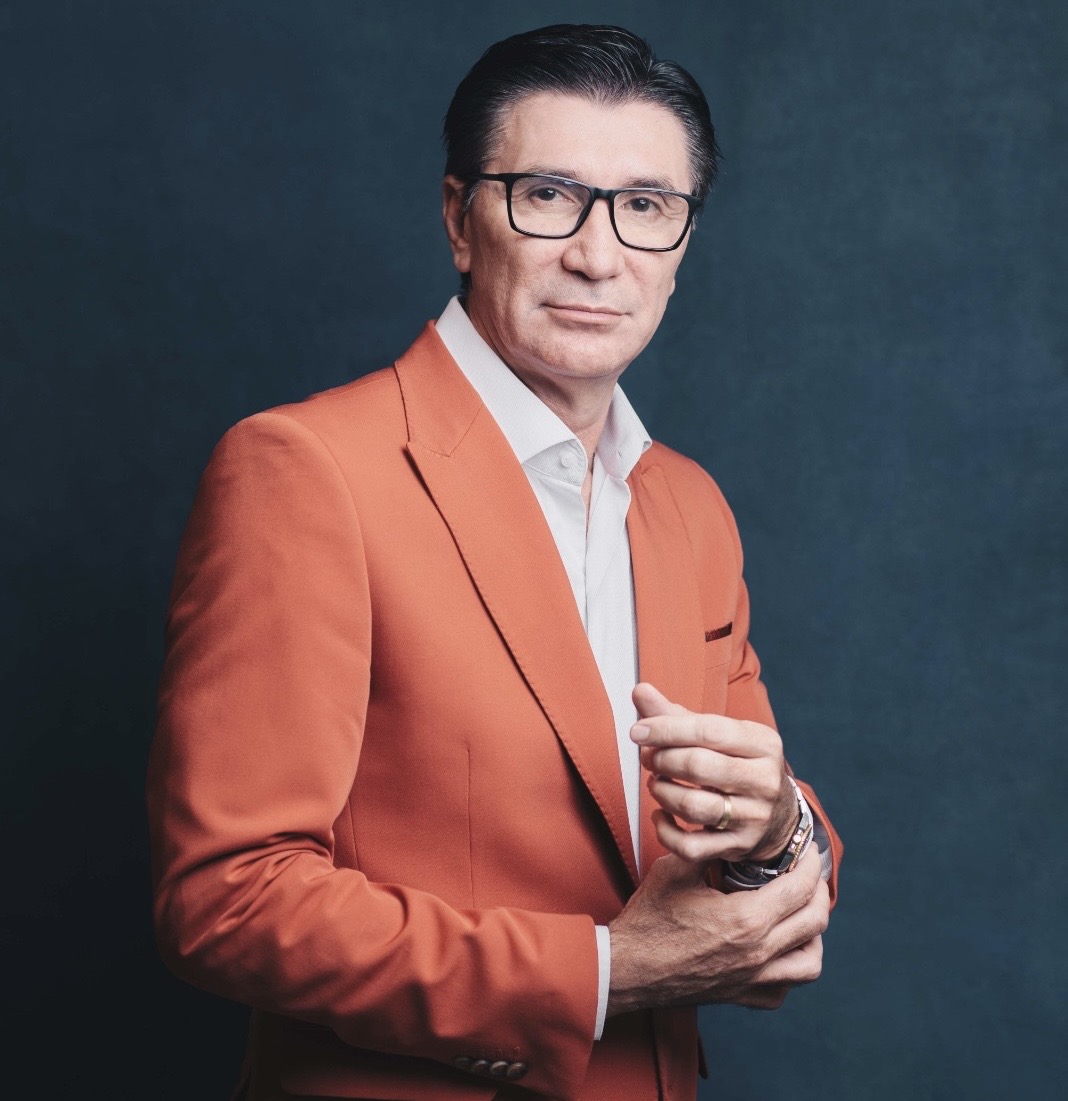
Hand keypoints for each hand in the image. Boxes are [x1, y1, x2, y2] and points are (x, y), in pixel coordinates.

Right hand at [607, 844, 827, 1015]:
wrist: (627, 968)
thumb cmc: (648, 919)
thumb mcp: (676, 869)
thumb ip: (706, 845)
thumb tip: (726, 824)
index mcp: (746, 918)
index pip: (800, 888)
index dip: (811, 864)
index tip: (808, 849)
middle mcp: (758, 953)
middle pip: (815, 922)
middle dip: (818, 890)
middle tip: (808, 873)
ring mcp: (753, 980)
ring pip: (810, 963)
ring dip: (812, 935)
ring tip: (799, 913)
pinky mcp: (742, 997)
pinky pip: (784, 989)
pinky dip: (788, 969)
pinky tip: (776, 950)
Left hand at [631, 682, 798, 863]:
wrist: (777, 816)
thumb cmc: (738, 765)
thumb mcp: (720, 735)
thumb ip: (677, 714)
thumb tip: (640, 691)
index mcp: (762, 743)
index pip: (707, 730)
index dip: (666, 729)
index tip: (638, 731)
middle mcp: (763, 780)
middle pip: (698, 766)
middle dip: (662, 760)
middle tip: (650, 758)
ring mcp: (753, 817)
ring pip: (693, 807)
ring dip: (661, 792)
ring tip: (656, 782)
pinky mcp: (738, 846)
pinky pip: (690, 846)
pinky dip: (665, 831)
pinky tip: (661, 815)